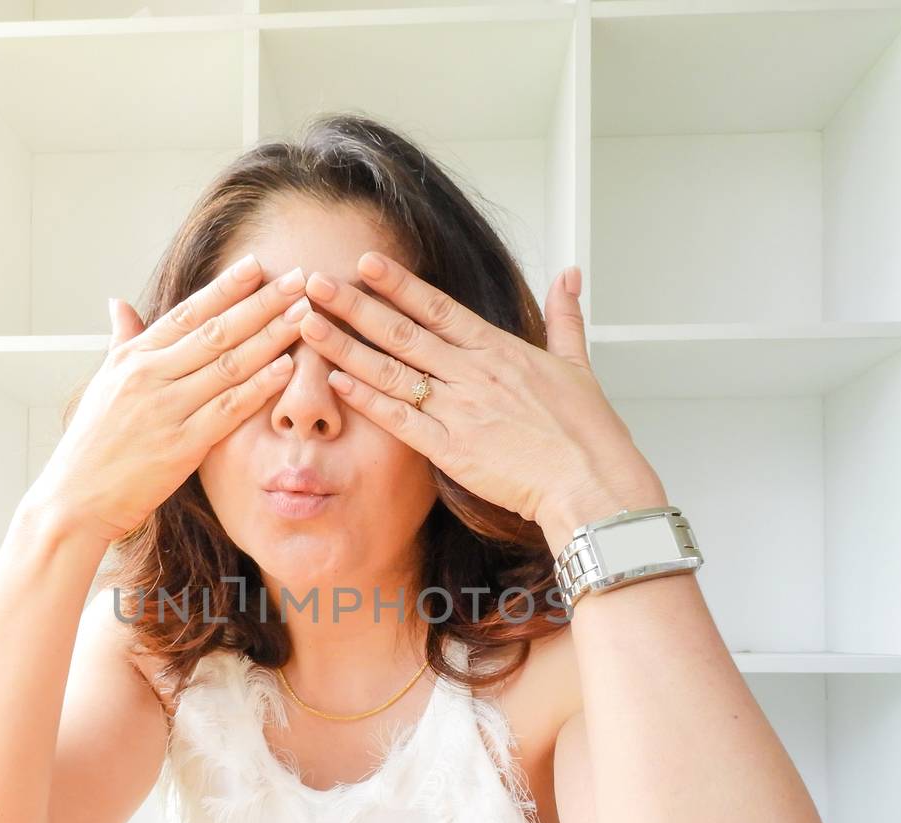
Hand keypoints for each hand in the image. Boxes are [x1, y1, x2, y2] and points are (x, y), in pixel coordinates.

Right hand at [26, 255, 311, 543]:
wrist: (75, 498)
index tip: (256, 266)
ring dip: (271, 336)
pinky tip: (287, 367)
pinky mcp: (182, 446)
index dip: (225, 288)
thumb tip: (119, 303)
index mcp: (133, 358)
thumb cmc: (92, 443)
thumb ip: (121, 341)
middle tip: (297, 279)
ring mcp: (166, 409)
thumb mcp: (103, 383)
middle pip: (216, 331)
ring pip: (229, 364)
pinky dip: (259, 385)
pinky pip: (229, 408)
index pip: (187, 313)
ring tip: (303, 314)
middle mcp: (150, 376)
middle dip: (261, 303)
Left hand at [296, 252, 667, 550]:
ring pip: (392, 371)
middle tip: (316, 282)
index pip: (438, 307)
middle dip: (354, 305)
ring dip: (347, 347)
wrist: (590, 481)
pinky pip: (400, 420)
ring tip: (310, 325)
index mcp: (499, 349)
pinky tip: (336, 382)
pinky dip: (368, 399)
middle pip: (402, 332)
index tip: (365, 262)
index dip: (398, 283)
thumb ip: (565, 316)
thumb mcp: (579, 363)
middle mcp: (473, 373)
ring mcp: (459, 410)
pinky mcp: (452, 449)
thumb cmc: (587, 431)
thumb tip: (570, 274)